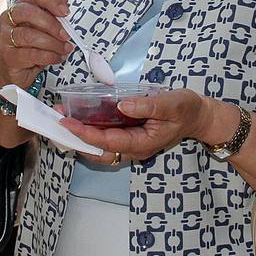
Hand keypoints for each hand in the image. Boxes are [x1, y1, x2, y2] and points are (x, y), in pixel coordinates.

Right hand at [0, 0, 73, 90]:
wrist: (15, 70)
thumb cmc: (29, 45)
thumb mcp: (43, 27)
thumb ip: (52, 12)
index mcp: (19, 6)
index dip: (51, 0)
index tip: (65, 12)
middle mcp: (8, 19)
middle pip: (28, 12)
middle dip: (51, 24)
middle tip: (66, 35)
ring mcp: (5, 37)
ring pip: (29, 35)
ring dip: (52, 43)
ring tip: (64, 49)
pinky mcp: (8, 56)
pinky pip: (31, 54)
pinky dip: (48, 56)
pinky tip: (57, 58)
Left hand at [60, 88, 217, 162]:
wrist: (198, 116)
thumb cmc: (186, 109)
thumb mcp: (171, 104)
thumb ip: (148, 105)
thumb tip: (123, 106)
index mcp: (142, 143)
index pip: (108, 142)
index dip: (86, 134)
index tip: (67, 123)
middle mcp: (133, 148)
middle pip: (99, 152)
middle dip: (77, 138)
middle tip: (57, 121)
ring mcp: (131, 144)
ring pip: (100, 147)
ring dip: (81, 135)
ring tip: (62, 117)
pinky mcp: (129, 136)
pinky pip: (106, 139)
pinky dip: (91, 131)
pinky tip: (79, 117)